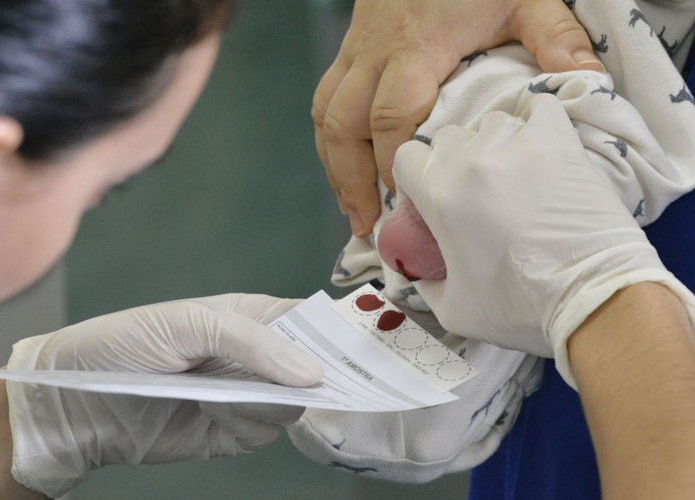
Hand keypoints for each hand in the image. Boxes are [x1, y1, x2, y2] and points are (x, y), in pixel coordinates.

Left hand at [6, 294, 322, 497]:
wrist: (78, 406)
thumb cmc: (126, 344)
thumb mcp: (189, 323)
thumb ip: (252, 341)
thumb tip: (312, 372)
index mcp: (249, 317)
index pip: (307, 320)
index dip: (334, 331)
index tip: (365, 345)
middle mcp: (253, 356)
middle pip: (309, 365)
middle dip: (320, 373)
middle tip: (331, 381)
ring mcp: (244, 395)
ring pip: (291, 403)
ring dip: (272, 400)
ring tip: (232, 394)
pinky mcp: (231, 431)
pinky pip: (263, 431)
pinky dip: (248, 424)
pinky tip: (214, 412)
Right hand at [314, 0, 602, 235]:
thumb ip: (554, 36)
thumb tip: (586, 82)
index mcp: (416, 47)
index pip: (392, 115)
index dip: (393, 163)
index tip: (407, 202)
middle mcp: (374, 53)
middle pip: (344, 125)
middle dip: (351, 179)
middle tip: (368, 224)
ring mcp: (356, 50)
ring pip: (326, 114)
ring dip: (334, 165)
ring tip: (350, 208)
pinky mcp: (349, 48)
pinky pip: (325, 100)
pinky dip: (330, 140)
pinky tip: (342, 167)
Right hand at [392, 94, 694, 384]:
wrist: (594, 299)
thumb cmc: (520, 308)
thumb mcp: (453, 309)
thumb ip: (424, 283)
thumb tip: (417, 269)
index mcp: (441, 194)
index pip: (406, 157)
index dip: (412, 179)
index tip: (428, 200)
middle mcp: (473, 160)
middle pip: (446, 138)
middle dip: (450, 163)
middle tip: (471, 195)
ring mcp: (519, 144)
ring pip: (489, 124)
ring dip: (491, 146)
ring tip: (509, 177)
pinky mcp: (560, 141)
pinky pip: (539, 109)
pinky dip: (534, 123)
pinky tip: (536, 149)